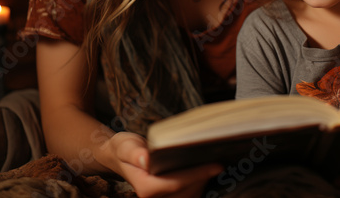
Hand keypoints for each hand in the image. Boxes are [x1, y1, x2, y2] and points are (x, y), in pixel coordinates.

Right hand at [102, 131, 222, 197]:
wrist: (120, 157)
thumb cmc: (124, 149)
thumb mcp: (125, 146)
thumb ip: (134, 153)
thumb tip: (146, 159)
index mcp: (145, 186)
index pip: (176, 183)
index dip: (198, 175)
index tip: (216, 165)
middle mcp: (153, 197)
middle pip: (187, 192)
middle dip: (203, 178)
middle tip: (219, 160)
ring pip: (189, 196)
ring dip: (203, 182)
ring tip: (213, 164)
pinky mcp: (167, 196)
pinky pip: (188, 195)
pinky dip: (198, 184)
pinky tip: (204, 171)